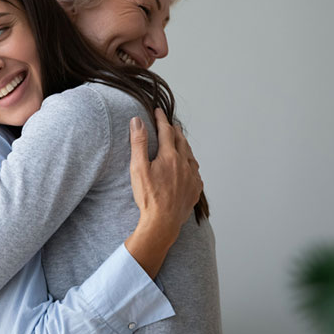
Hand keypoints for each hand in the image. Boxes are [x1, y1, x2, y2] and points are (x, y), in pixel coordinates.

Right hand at [129, 108, 202, 231]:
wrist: (162, 222)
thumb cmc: (148, 196)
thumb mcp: (138, 168)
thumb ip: (138, 143)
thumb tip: (137, 121)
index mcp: (170, 156)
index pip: (166, 131)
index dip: (161, 119)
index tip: (158, 111)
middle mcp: (184, 164)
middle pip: (181, 140)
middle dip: (174, 130)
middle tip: (169, 124)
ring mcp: (192, 177)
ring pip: (190, 155)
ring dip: (184, 146)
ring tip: (179, 142)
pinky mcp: (195, 189)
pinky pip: (195, 171)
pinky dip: (190, 163)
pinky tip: (187, 167)